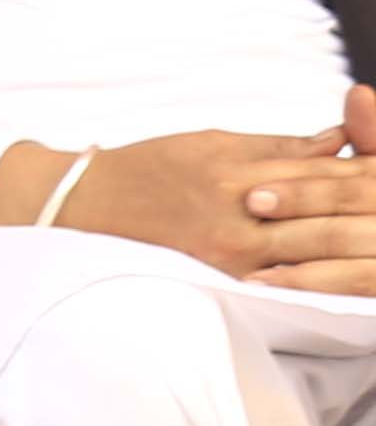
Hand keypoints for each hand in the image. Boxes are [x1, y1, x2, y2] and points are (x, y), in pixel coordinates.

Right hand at [8, 97, 375, 289]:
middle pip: (335, 211)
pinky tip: (349, 284)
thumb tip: (337, 140)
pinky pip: (285, 284)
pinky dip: (323, 282)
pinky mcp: (220, 280)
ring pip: (319, 249)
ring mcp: (233, 252)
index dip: (374, 172)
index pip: (330, 170)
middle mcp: (244, 211)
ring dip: (362, 248)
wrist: (79, 206)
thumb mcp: (213, 142)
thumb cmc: (147, 169)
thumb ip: (280, 147)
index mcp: (244, 169)